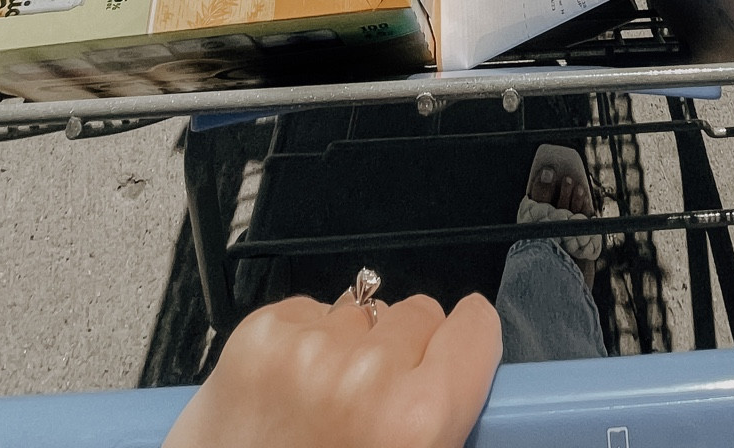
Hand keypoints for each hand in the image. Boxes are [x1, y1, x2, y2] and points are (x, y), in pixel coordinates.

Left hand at [163, 287, 502, 447]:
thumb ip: (440, 423)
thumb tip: (461, 378)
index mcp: (418, 421)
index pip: (474, 329)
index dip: (462, 346)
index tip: (451, 356)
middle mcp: (367, 374)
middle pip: (417, 312)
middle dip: (401, 351)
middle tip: (372, 406)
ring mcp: (307, 349)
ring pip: (361, 311)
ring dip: (349, 347)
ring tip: (320, 406)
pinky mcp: (259, 336)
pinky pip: (309, 311)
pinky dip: (302, 342)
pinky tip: (285, 392)